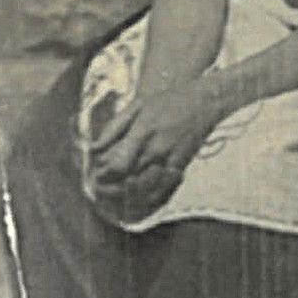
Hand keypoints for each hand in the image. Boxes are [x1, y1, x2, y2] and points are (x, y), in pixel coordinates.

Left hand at [88, 84, 212, 220]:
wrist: (204, 101)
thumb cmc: (168, 100)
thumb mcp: (137, 105)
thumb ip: (114, 127)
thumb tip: (93, 147)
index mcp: (142, 132)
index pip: (116, 165)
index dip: (103, 174)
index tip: (96, 174)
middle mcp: (156, 150)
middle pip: (127, 180)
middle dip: (111, 187)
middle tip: (101, 189)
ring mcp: (170, 160)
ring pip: (144, 189)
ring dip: (127, 195)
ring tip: (116, 195)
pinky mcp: (181, 166)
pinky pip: (162, 190)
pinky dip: (148, 197)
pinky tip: (138, 198)